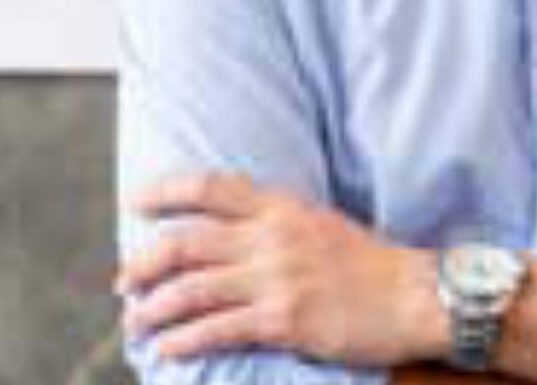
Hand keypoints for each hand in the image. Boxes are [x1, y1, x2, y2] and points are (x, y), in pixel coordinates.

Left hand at [116, 172, 443, 366]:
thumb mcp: (318, 222)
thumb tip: (232, 229)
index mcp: (280, 205)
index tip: (136, 202)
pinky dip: (184, 340)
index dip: (166, 192)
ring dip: (154, 307)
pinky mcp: (285, 319)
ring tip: (135, 321)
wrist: (412, 294)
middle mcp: (272, 235)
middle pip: (188, 241)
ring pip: (193, 289)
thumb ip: (275, 220)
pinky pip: (219, 329)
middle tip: (123, 280)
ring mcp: (277, 277)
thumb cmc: (368, 262)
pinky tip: (166, 349)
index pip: (210, 187)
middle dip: (145, 260)